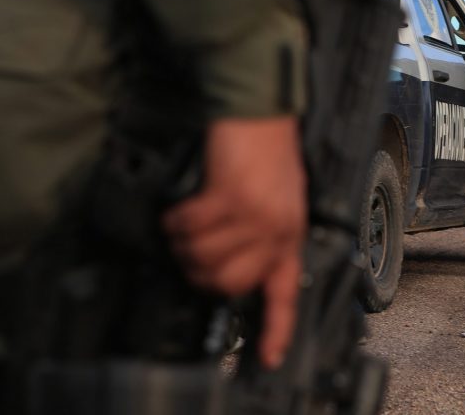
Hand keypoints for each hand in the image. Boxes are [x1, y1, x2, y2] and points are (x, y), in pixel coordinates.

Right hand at [164, 116, 305, 368]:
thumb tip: (233, 261)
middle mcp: (276, 230)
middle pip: (228, 283)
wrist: (260, 108)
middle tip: (190, 249)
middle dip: (198, 271)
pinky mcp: (231, 196)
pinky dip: (176, 218)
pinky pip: (189, 226)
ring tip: (186, 221)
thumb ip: (262, 232)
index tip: (266, 356)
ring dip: (182, 241)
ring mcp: (255, 215)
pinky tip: (181, 206)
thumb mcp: (278, 197)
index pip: (286, 292)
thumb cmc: (264, 150)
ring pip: (203, 256)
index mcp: (289, 234)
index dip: (276, 329)